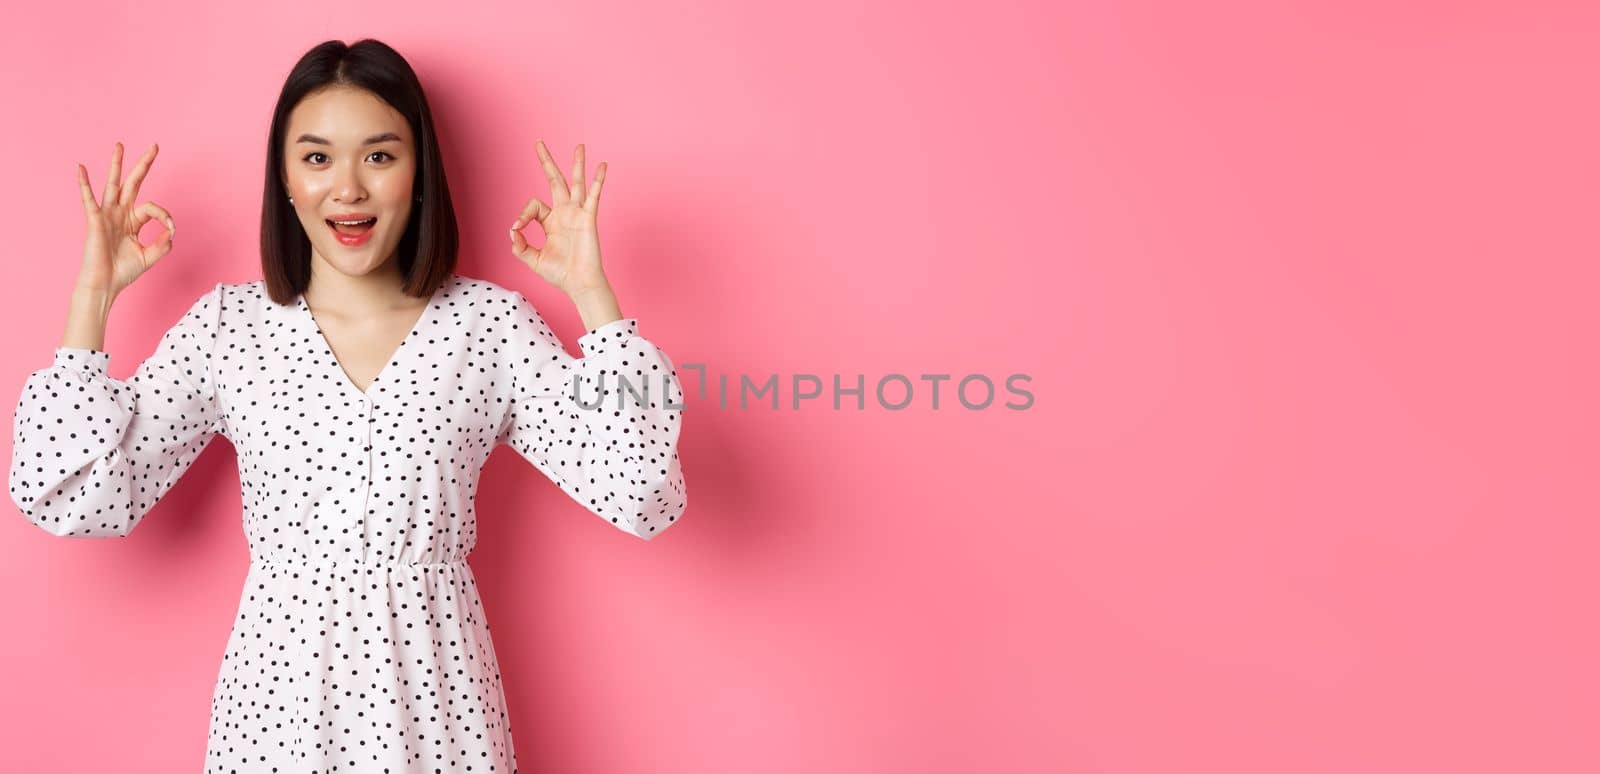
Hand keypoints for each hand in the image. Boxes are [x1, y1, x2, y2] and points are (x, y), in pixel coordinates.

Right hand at [75, 141, 174, 296]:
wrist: (105, 284)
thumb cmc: (123, 271)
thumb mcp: (150, 256)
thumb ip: (163, 243)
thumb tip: (170, 231)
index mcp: (133, 221)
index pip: (153, 208)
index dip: (165, 216)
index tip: (170, 229)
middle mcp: (120, 213)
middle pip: (134, 183)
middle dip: (144, 165)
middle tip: (155, 146)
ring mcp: (107, 214)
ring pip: (113, 184)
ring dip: (116, 164)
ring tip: (120, 145)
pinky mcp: (95, 220)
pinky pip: (88, 198)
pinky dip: (84, 183)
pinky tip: (81, 167)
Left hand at [509, 139, 610, 296]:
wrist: (579, 284)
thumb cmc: (560, 274)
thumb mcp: (532, 259)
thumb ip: (520, 246)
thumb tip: (512, 230)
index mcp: (551, 222)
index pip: (533, 206)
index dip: (522, 214)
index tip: (517, 228)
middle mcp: (564, 213)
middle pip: (555, 180)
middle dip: (547, 162)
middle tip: (539, 143)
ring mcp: (577, 214)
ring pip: (576, 183)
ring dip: (577, 164)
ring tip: (579, 146)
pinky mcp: (588, 218)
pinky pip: (593, 196)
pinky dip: (598, 180)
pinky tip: (602, 165)